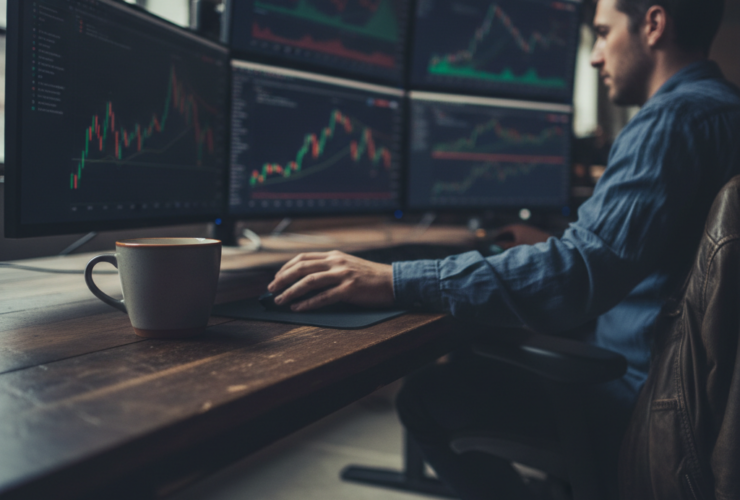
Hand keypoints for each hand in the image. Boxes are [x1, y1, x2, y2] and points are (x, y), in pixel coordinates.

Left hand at [267, 251, 393, 311]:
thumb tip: (307, 278)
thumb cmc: (370, 277)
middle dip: (282, 279)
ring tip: (280, 301)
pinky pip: (324, 297)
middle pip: (302, 268)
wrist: (393, 282)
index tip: (276, 278)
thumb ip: (330, 267)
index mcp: (334, 255)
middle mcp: (336, 262)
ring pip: (309, 281)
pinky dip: (308, 303)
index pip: (303, 257)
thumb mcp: (348, 265)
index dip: (286, 267)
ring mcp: (343, 275)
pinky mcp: (350, 290)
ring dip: (291, 292)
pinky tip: (298, 308)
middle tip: (271, 289)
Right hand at [493, 224, 550, 249]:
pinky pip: (522, 239)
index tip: (491, 242)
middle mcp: (522, 227)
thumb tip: (495, 246)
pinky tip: (519, 251)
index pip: (503, 231)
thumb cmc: (531, 245)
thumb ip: (505, 246)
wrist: (550, 245)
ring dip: (511, 242)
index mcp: (516, 227)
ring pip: (516, 236)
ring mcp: (528, 231)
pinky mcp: (534, 236)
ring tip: (508, 251)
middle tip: (497, 247)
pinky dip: (518, 243)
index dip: (497, 236)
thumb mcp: (516, 246)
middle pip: (509, 233)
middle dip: (503, 240)